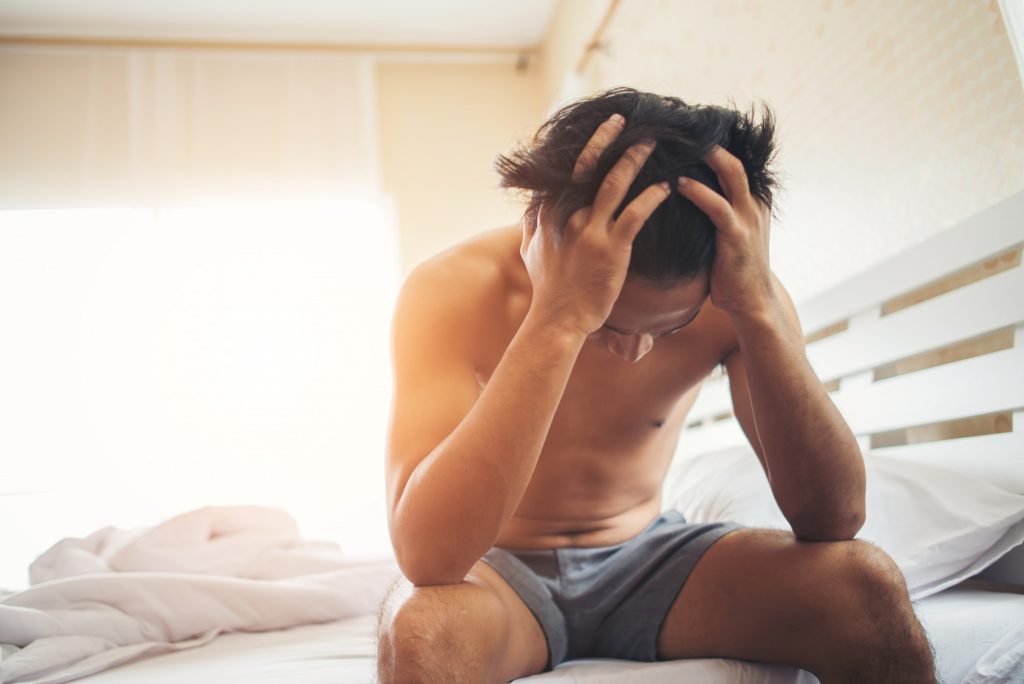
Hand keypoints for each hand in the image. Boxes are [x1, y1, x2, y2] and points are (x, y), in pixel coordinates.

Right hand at [522, 114, 670, 334]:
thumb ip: (531, 225)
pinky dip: (652, 197)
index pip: (564, 169)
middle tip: (622, 120)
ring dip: (633, 160)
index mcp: (549, 213)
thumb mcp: (530, 252)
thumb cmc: (548, 288)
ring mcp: (589, 231)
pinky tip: (666, 187)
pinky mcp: (611, 249)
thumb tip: (530, 207)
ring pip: (613, 184)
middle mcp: (567, 216)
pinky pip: (635, 214)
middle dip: (605, 139)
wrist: (558, 320)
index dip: (580, 146)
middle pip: (588, 166)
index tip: (595, 130)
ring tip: (650, 143)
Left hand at [676, 145, 774, 318]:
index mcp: (752, 199)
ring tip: (679, 142)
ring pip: (731, 173)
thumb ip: (712, 212)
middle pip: (734, 158)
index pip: (734, 161)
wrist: (752, 303)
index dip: (713, 143)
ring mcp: (748, 217)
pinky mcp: (737, 236)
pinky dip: (698, 192)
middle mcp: (754, 202)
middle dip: (710, 139)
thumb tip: (680, 194)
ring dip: (707, 155)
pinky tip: (679, 183)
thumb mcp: (725, 233)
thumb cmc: (731, 270)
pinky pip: (717, 206)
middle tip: (681, 124)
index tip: (687, 129)